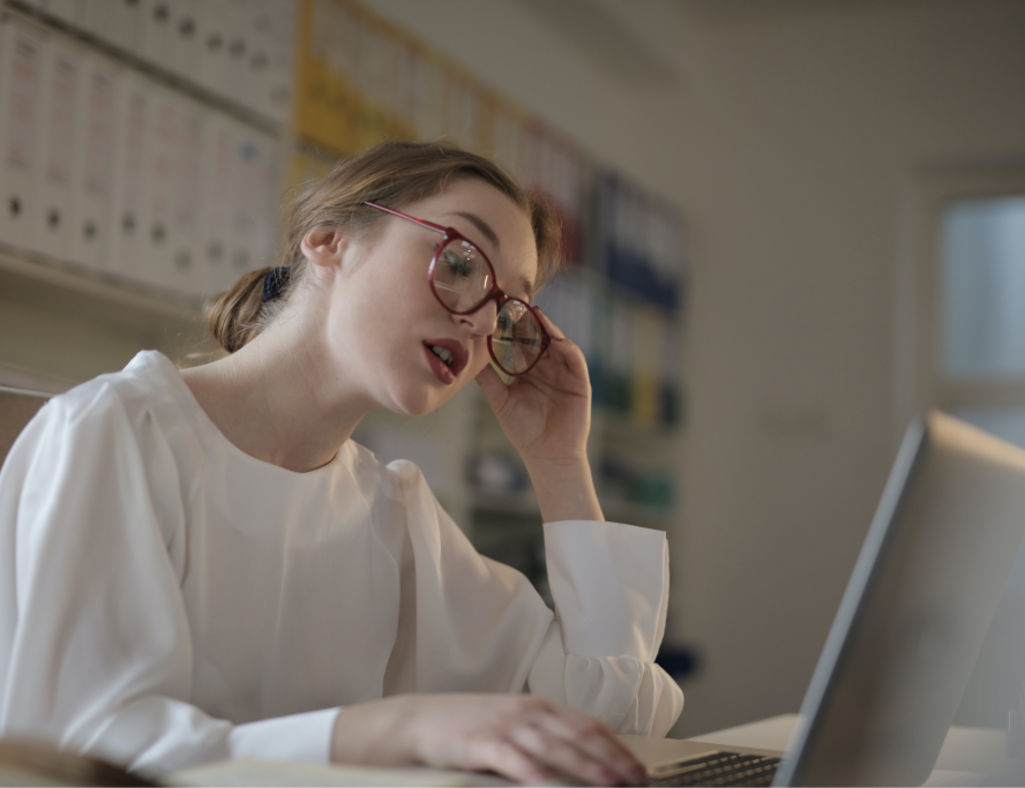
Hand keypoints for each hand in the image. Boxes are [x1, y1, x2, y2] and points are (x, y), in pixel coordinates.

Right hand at [330, 693, 645, 785]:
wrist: (418, 721)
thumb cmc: (467, 727)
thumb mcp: (511, 723)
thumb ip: (542, 735)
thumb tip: (580, 758)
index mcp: (537, 706)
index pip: (587, 724)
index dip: (615, 746)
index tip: (637, 766)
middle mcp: (527, 712)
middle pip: (578, 736)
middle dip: (611, 760)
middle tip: (637, 780)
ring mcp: (504, 725)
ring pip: (553, 747)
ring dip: (584, 767)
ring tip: (608, 785)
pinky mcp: (481, 742)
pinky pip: (512, 758)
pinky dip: (532, 773)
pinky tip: (546, 786)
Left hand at [476, 309, 591, 465]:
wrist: (547, 454)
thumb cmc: (524, 430)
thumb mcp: (501, 400)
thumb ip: (488, 380)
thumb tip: (468, 360)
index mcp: (529, 370)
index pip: (521, 343)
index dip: (512, 328)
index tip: (498, 312)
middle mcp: (547, 367)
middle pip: (539, 337)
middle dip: (528, 321)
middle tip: (514, 304)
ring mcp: (564, 372)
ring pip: (556, 342)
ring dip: (547, 327)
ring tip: (534, 314)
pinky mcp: (579, 380)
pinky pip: (574, 357)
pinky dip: (565, 346)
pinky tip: (554, 337)